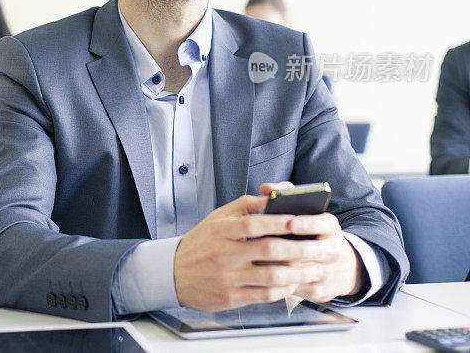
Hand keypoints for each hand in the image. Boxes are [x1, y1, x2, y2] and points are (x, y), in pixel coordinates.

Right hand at [174, 185, 325, 311]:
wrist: (172, 272)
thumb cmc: (201, 242)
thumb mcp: (218, 217)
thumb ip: (247, 206)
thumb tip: (275, 195)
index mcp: (221, 230)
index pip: (255, 223)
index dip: (281, 222)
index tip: (302, 221)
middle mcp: (223, 253)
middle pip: (269, 250)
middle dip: (300, 250)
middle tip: (320, 249)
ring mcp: (226, 277)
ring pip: (271, 276)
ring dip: (298, 273)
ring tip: (315, 269)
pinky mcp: (229, 297)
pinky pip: (263, 295)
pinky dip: (283, 290)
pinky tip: (294, 284)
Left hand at [260, 181, 363, 300]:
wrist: (341, 267)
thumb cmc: (312, 233)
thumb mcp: (308, 213)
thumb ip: (286, 195)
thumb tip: (265, 187)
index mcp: (330, 226)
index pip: (322, 223)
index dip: (307, 223)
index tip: (292, 222)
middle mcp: (333, 249)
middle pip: (311, 250)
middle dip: (286, 247)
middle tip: (262, 244)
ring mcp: (328, 272)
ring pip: (301, 271)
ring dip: (278, 266)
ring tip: (255, 259)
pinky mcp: (320, 291)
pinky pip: (298, 288)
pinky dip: (279, 283)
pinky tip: (260, 278)